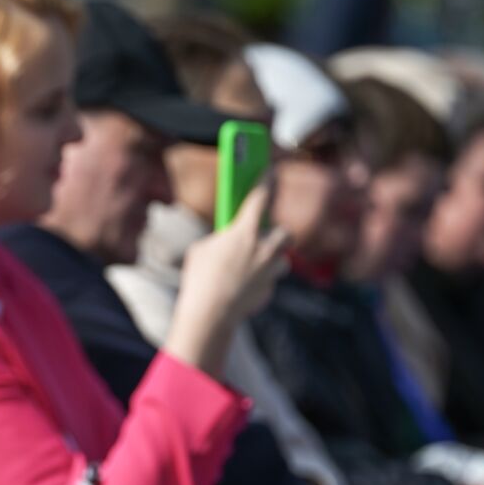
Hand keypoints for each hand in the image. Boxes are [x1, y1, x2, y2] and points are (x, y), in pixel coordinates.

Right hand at [165, 180, 290, 376]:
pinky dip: (259, 282)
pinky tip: (243, 288)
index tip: (271, 170)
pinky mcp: (267, 292)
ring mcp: (269, 272)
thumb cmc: (200, 278)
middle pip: (284, 233)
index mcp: (244, 232)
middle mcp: (264, 249)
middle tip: (264, 235)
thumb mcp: (201, 250)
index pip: (260, 198)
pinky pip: (268, 282)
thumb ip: (220, 241)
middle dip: (277, 234)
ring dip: (272, 260)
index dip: (266, 181)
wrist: (209, 314)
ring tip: (255, 264)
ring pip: (281, 260)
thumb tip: (229, 245)